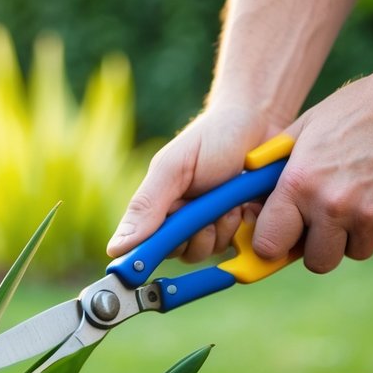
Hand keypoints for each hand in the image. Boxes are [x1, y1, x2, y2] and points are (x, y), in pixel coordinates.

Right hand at [108, 104, 287, 260]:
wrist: (258, 121)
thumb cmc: (210, 138)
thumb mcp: (172, 169)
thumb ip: (145, 207)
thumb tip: (114, 248)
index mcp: (158, 208)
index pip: (148, 246)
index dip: (162, 245)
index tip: (178, 234)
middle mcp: (181, 220)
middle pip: (182, 252)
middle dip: (199, 233)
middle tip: (212, 206)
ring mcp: (210, 225)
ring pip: (210, 250)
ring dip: (224, 228)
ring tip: (232, 200)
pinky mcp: (238, 227)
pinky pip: (237, 244)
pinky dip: (244, 227)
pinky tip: (247, 205)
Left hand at [253, 69, 372, 272]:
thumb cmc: (356, 112)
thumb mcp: (303, 130)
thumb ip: (274, 168)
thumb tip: (248, 199)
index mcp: (299, 184)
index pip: (269, 245)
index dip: (275, 245)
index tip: (284, 239)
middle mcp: (331, 206)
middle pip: (316, 262)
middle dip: (322, 246)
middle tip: (331, 220)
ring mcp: (368, 217)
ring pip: (353, 252)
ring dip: (356, 235)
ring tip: (365, 195)